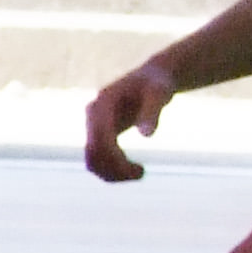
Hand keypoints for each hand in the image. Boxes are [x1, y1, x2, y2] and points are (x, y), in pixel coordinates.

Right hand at [85, 60, 176, 182]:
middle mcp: (92, 116)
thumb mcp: (159, 94)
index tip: (141, 171)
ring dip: (112, 174)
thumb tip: (147, 136)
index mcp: (103, 104)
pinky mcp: (99, 134)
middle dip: (115, 170)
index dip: (116, 160)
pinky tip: (135, 169)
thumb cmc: (157, 84)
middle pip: (92, 153)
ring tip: (140, 173)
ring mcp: (93, 125)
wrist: (151, 78)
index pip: (100, 140)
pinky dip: (113, 170)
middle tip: (142, 174)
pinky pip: (98, 159)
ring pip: (91, 160)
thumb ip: (152, 112)